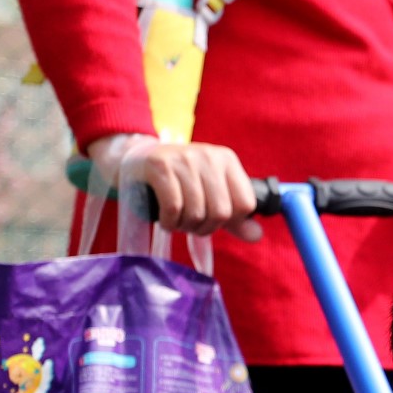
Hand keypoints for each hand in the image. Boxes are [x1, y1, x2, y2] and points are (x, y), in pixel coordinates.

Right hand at [90, 134, 260, 240]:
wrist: (135, 158)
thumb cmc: (179, 181)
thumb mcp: (210, 194)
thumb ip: (235, 217)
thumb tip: (256, 236)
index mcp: (227, 159)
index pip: (246, 204)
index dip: (229, 222)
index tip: (212, 220)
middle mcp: (208, 156)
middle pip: (222, 212)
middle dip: (205, 228)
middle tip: (190, 225)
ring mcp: (184, 158)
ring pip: (197, 212)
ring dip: (185, 227)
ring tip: (176, 222)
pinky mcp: (159, 166)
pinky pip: (174, 207)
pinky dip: (169, 222)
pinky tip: (165, 220)